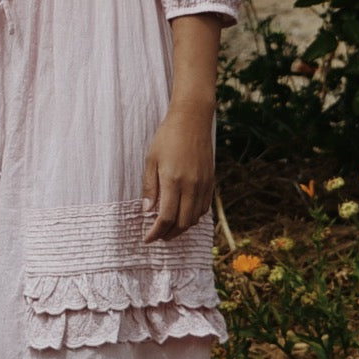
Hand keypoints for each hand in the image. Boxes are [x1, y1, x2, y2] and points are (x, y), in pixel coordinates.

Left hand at [141, 100, 214, 243]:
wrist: (192, 120)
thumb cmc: (167, 137)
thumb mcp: (151, 160)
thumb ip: (150, 187)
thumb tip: (148, 211)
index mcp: (173, 180)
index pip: (166, 217)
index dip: (156, 232)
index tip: (147, 238)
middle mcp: (191, 186)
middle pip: (182, 223)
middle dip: (169, 234)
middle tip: (157, 236)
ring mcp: (203, 184)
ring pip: (195, 218)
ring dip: (182, 228)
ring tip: (169, 229)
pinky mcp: (210, 181)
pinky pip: (204, 208)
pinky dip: (193, 217)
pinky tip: (183, 216)